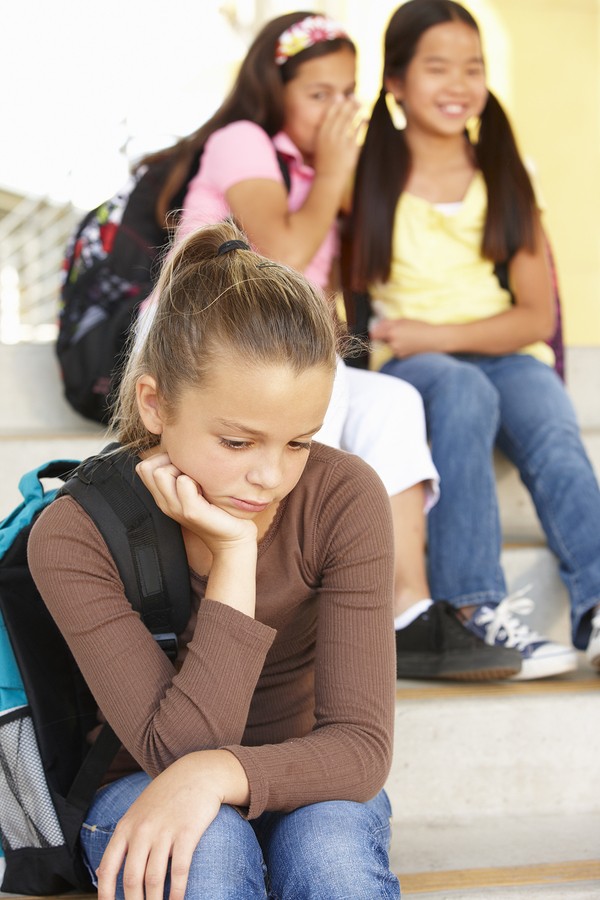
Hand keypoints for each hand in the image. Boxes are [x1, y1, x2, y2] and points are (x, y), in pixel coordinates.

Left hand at [96, 751, 248, 899]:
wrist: (196, 773)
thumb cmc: (166, 796)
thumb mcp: (137, 812)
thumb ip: (122, 841)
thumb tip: (102, 873)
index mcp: (126, 827)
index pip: (108, 867)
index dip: (105, 894)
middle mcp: (142, 830)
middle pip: (132, 879)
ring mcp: (165, 831)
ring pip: (154, 879)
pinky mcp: (187, 832)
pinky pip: (180, 870)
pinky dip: (178, 892)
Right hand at [136, 453, 256, 554]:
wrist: (232, 536)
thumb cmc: (215, 508)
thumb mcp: (193, 487)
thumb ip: (182, 471)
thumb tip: (180, 444)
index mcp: (163, 496)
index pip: (143, 466)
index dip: (162, 458)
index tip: (183, 466)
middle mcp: (164, 502)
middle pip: (148, 467)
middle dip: (169, 461)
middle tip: (191, 473)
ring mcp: (175, 508)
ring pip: (161, 473)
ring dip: (181, 469)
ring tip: (198, 480)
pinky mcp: (191, 511)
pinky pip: (183, 483)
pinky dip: (195, 480)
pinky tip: (206, 489)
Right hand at [314, 96, 361, 179]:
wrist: (328, 178)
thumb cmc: (324, 162)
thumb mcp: (320, 145)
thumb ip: (325, 131)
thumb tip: (332, 118)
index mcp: (322, 134)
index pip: (329, 114)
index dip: (336, 104)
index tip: (342, 96)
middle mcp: (330, 136)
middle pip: (341, 115)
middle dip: (348, 104)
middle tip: (355, 96)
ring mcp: (340, 143)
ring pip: (349, 122)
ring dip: (356, 110)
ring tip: (361, 104)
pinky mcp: (350, 150)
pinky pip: (357, 133)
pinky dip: (362, 124)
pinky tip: (365, 119)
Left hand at [370, 317, 441, 357]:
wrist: (433, 340)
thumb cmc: (420, 327)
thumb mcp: (404, 320)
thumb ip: (388, 323)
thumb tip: (377, 325)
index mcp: (392, 332)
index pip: (374, 334)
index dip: (375, 332)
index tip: (377, 330)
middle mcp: (392, 343)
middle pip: (382, 339)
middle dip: (386, 335)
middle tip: (398, 331)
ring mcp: (397, 351)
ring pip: (389, 345)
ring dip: (394, 341)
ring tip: (407, 336)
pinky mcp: (401, 356)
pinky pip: (396, 350)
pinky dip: (400, 347)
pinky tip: (410, 343)